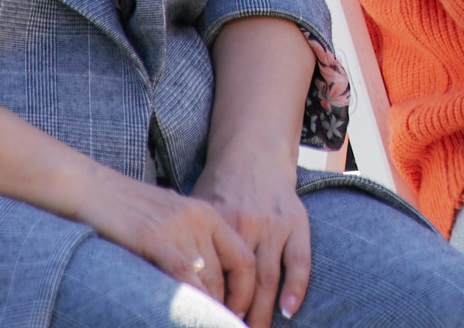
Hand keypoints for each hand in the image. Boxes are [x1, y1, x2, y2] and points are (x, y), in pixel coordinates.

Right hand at [79, 170, 255, 307]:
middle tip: (223, 327)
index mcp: (208, 214)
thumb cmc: (129, 208)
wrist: (93, 188)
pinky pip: (182, 275)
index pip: (243, 258)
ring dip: (207, 310)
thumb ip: (191, 243)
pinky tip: (183, 315)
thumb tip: (203, 281)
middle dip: (226, 308)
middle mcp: (199, 219)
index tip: (238, 314)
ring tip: (201, 324)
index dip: (244, 291)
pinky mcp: (154, 237)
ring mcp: (178, 227)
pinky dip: (190, 299)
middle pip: (226, 275)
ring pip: (207, 280)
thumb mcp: (171, 219)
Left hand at [193, 146, 309, 325]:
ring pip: (268, 278)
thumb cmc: (219, 186)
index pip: (211, 273)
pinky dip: (296, 287)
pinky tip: (288, 310)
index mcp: (217, 221)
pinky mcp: (296, 221)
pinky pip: (299, 260)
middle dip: (235, 314)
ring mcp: (274, 224)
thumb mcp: (197, 206)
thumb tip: (163, 278)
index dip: (208, 302)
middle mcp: (247, 223)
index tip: (204, 321)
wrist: (254, 151)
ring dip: (262, 311)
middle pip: (241, 281)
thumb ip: (187, 239)